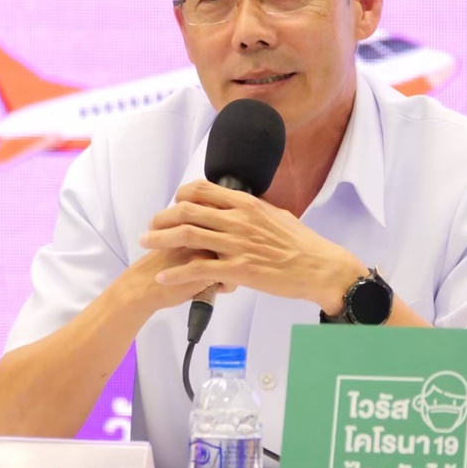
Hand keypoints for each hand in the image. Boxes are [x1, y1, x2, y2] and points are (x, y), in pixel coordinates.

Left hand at [139, 180, 363, 311]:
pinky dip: (177, 273)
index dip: (181, 196)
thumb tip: (239, 204)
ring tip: (146, 244)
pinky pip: (199, 269)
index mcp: (246, 204)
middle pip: (188, 211)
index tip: (173, 204)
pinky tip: (163, 276)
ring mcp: (237, 244)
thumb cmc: (302, 244)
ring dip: (161, 240)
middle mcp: (238, 219)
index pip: (203, 190)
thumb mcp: (275, 215)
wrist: (320, 267)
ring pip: (188, 236)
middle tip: (151, 226)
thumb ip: (252, 210)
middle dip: (163, 218)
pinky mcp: (239, 270)